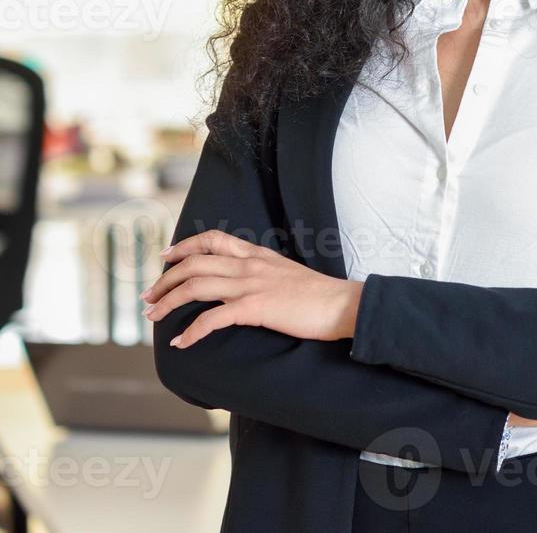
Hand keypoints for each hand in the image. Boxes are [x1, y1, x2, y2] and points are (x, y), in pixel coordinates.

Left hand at [143, 229, 362, 348]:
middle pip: (194, 263)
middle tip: (148, 297)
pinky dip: (191, 332)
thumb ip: (264, 273)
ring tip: (153, 317)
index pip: (213, 239)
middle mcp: (250, 265)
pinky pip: (212, 318)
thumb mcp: (288, 273)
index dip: (184, 246)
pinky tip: (181, 342)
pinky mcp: (255, 308)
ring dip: (168, 302)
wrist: (342, 305)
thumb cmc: (319, 295)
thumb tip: (245, 284)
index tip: (166, 257)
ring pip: (196, 286)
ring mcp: (251, 285)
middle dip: (164, 280)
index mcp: (258, 255)